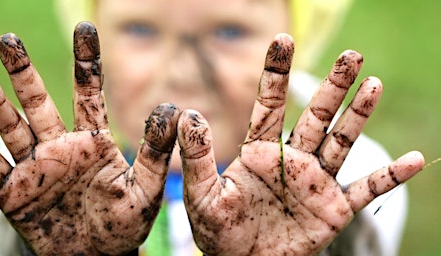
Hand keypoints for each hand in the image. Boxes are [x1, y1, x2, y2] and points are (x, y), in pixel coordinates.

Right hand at [0, 22, 178, 254]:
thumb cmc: (124, 224)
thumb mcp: (145, 187)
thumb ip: (155, 150)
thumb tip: (172, 109)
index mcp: (92, 141)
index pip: (87, 92)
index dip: (86, 61)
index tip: (84, 28)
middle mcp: (60, 147)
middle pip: (39, 102)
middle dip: (25, 72)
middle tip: (9, 40)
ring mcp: (35, 166)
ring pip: (12, 127)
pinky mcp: (14, 190)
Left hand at [177, 33, 423, 254]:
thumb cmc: (219, 232)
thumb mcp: (202, 194)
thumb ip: (198, 156)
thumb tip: (188, 114)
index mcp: (260, 153)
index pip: (270, 105)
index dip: (276, 73)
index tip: (283, 39)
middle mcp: (292, 160)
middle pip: (316, 116)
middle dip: (333, 87)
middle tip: (351, 55)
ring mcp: (315, 181)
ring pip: (342, 142)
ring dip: (358, 115)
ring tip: (373, 83)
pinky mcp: (334, 208)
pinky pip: (367, 190)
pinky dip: (390, 177)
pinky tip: (413, 159)